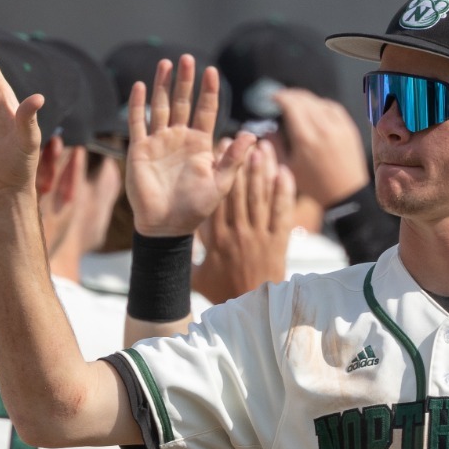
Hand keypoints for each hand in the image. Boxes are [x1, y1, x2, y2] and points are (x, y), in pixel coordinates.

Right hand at [127, 55, 254, 236]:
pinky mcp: (140, 150)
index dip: (209, 91)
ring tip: (165, 63)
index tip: (212, 71)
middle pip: (183, 102)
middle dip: (185, 81)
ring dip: (162, 85)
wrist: (167, 226)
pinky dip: (138, 104)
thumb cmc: (195, 209)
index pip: (205, 110)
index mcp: (200, 145)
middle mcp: (179, 139)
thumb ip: (234, 159)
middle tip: (187, 59)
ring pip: (161, 106)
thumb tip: (252, 135)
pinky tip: (140, 86)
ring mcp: (159, 142)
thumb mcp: (220, 183)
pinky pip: (138, 122)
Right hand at [194, 139, 294, 302]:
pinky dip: (284, 192)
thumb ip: (186, 256)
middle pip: (239, 192)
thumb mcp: (197, 277)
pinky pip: (282, 213)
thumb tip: (164, 244)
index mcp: (216, 239)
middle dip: (240, 164)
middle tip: (240, 140)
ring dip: (262, 171)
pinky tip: (284, 171)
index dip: (216, 175)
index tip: (216, 152)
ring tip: (264, 147)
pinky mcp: (278, 242)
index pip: (216, 199)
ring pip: (260, 197)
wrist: (253, 309)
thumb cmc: (222, 293)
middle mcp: (238, 233)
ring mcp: (259, 236)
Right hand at [273, 87, 367, 207]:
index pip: (291, 105)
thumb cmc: (315, 185)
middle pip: (304, 99)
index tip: (273, 97)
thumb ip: (275, 146)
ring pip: (318, 101)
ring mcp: (338, 127)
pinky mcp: (349, 128)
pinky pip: (333, 107)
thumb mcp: (288, 168)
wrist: (346, 193)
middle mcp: (322, 129)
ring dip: (305, 98)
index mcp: (305, 138)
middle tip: (282, 98)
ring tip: (296, 101)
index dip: (280, 97)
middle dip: (290, 95)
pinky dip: (321, 103)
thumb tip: (267, 130)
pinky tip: (315, 107)